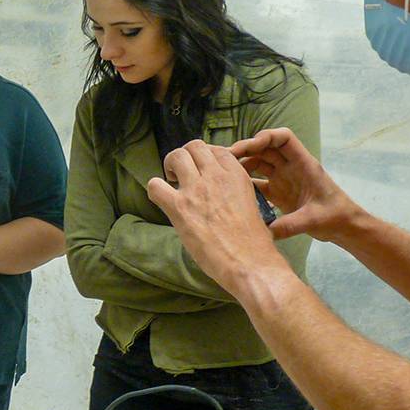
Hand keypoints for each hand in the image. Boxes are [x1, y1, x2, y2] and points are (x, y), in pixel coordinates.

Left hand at [147, 141, 285, 297]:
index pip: (216, 149)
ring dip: (170, 166)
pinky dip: (155, 189)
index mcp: (236, 176)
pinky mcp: (180, 208)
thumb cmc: (254, 242)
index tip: (202, 170)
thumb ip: (236, 193)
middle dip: (186, 157)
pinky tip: (162, 199)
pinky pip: (155, 186)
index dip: (205, 158)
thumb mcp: (253, 205)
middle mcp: (216, 176)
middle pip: (194, 146)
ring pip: (176, 156)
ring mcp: (197, 190)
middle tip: (183, 175)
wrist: (250, 262)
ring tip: (172, 183)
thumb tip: (224, 197)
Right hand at [229, 128, 358, 241]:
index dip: (265, 137)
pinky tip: (232, 191)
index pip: (283, 138)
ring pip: (259, 164)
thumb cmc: (335, 216)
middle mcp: (291, 167)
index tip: (248, 147)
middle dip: (246, 150)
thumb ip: (291, 224)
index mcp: (303, 164)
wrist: (343, 226)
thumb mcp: (313, 220)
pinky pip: (258, 183)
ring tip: (223, 173)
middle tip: (224, 158)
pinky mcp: (278, 193)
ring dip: (242, 165)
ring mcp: (283, 179)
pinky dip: (246, 184)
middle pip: (265, 149)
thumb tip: (266, 232)